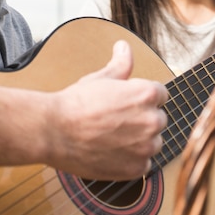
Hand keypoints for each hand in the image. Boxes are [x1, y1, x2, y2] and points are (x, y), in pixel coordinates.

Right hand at [45, 40, 167, 180]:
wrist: (55, 131)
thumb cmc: (76, 102)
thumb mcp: (101, 78)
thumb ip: (121, 63)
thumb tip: (124, 46)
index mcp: (147, 94)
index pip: (160, 95)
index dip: (141, 98)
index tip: (125, 104)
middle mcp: (152, 120)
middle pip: (158, 119)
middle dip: (142, 119)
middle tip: (116, 120)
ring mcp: (145, 147)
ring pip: (153, 142)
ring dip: (140, 140)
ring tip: (113, 137)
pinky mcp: (136, 168)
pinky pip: (144, 163)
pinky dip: (131, 160)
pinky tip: (112, 152)